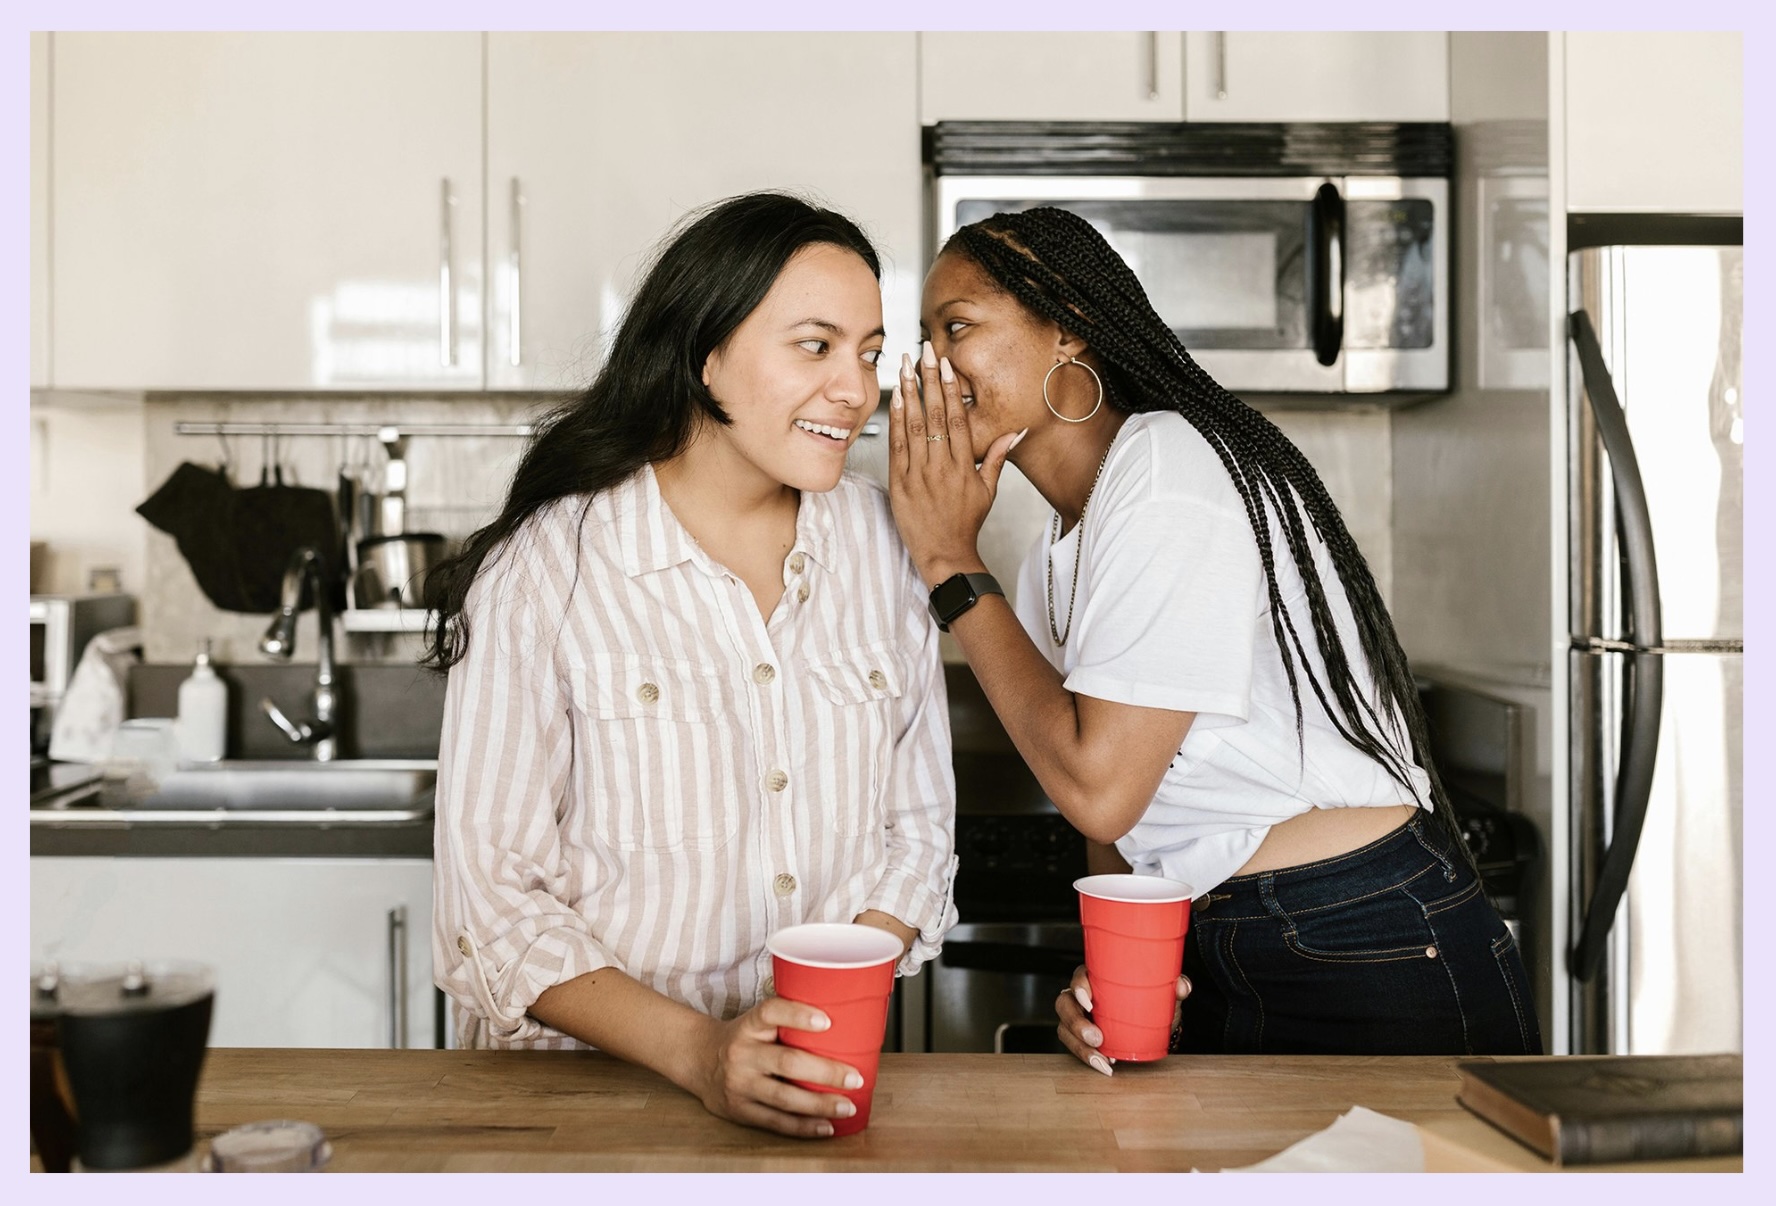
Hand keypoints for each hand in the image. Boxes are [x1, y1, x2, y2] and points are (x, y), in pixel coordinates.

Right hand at [688, 997, 865, 1137]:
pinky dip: (804, 1127)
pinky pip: (775, 1122)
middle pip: (787, 1062)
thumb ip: (787, 1020)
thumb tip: (845, 1019)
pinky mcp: (740, 1110)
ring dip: (820, 1105)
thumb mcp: (757, 1020)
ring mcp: (740, 1084)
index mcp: (749, 1025)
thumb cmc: (743, 1037)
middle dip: (825, 1072)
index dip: (798, 1015)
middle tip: (855, 1078)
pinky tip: (827, 1126)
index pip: (771, 1012)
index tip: (826, 1021)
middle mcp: (742, 1053)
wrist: (699, 1059)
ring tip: (848, 1107)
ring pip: (784, 1097)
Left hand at [887, 342, 1023, 585]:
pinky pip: (897, 446)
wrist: (945, 555)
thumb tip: (1018, 432)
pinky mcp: (900, 483)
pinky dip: (895, 421)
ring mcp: (919, 474)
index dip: (951, 389)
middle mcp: (942, 467)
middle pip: (935, 415)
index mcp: (965, 466)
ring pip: (914, 426)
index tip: (947, 365)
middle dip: (930, 380)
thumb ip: (998, 457)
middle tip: (926, 352)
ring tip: (906, 366)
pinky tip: (894, 399)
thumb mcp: (988, 491)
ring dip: (910, 392)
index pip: (958, 418)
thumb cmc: (966, 524)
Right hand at [1055, 964, 1191, 1075]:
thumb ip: (1175, 986)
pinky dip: (1087, 1058)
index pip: (1079, 977)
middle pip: (1064, 1005)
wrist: (1154, 1027)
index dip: (1078, 987)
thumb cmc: (1153, 1002)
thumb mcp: (1165, 993)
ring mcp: (1079, 1017)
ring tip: (1102, 1060)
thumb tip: (1182, 986)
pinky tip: (1105, 1065)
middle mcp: (1083, 997)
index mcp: (1097, 978)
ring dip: (1080, 1047)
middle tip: (1098, 1039)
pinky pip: (1074, 1047)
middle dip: (1076, 1023)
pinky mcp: (1080, 1037)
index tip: (1090, 1002)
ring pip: (1065, 1029)